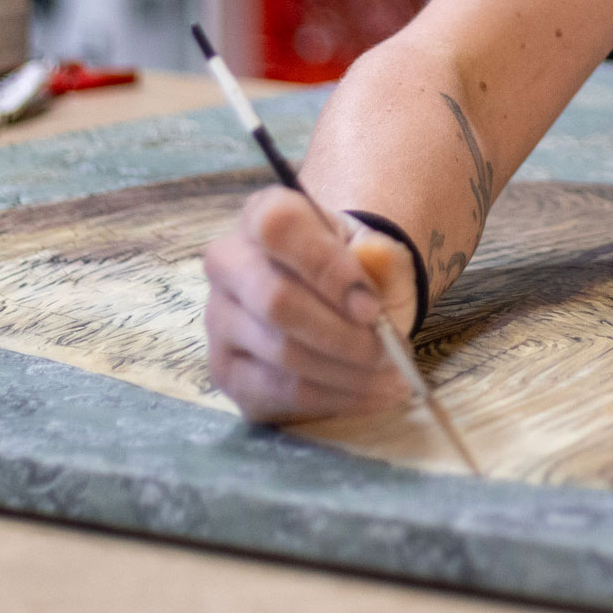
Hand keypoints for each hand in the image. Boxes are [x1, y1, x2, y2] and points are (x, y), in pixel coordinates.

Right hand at [201, 185, 419, 421]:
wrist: (333, 303)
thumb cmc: (352, 271)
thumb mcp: (379, 254)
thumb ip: (382, 257)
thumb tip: (373, 264)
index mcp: (262, 215)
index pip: (278, 228)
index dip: (327, 268)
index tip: (372, 307)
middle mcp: (227, 263)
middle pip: (275, 301)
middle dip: (342, 334)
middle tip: (389, 351)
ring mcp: (220, 320)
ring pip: (281, 353)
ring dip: (346, 372)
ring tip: (392, 377)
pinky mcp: (226, 371)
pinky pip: (280, 391)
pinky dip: (335, 398)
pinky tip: (371, 394)